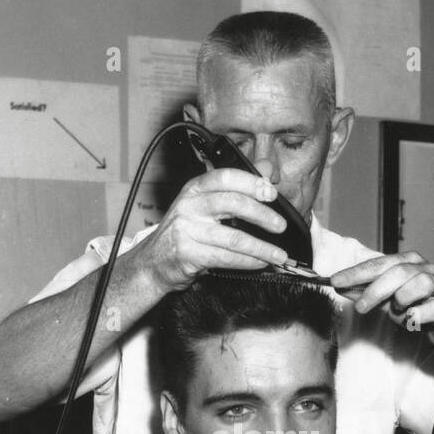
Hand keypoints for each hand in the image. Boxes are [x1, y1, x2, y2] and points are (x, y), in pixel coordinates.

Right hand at [135, 168, 289, 293]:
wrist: (153, 262)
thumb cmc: (185, 232)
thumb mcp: (206, 204)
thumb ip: (236, 187)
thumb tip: (267, 170)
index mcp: (195, 188)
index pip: (226, 177)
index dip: (252, 182)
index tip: (272, 193)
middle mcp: (189, 205)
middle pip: (233, 203)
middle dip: (262, 215)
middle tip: (280, 226)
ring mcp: (187, 230)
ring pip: (233, 237)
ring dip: (261, 248)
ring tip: (278, 255)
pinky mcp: (187, 254)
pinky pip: (225, 258)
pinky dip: (247, 262)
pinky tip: (260, 263)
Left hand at [330, 251, 433, 359]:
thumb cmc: (419, 309)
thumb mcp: (388, 301)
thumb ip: (366, 293)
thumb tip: (340, 286)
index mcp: (409, 263)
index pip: (379, 263)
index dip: (356, 272)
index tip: (335, 281)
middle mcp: (426, 269)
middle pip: (398, 272)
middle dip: (375, 289)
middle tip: (360, 307)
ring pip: (419, 284)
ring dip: (402, 300)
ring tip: (399, 312)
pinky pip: (433, 308)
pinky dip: (419, 315)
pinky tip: (414, 320)